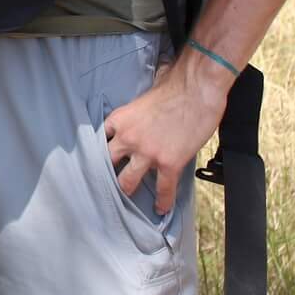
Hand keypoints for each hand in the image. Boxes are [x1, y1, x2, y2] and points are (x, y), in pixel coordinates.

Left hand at [103, 52, 232, 217]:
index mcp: (119, 119)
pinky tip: (161, 209)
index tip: (97, 162)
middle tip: (104, 184)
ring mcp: (147, 153)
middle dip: (105, 174)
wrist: (197, 90)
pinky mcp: (169, 163)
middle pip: (106, 163)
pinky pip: (163, 189)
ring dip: (127, 189)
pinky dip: (162, 201)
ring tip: (127, 200)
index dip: (99, 152)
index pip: (99, 140)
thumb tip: (139, 108)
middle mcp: (127, 138)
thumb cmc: (174, 85)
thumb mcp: (143, 95)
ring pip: (127, 181)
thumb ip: (136, 108)